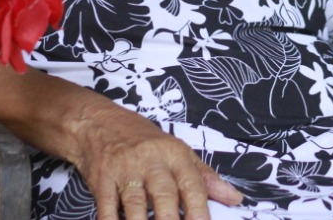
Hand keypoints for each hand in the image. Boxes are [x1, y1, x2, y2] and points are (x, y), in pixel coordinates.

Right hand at [65, 100, 241, 219]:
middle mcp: (150, 160)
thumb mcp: (177, 150)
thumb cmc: (142, 139)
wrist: (98, 122)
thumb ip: (205, 177)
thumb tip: (235, 198)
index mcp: (174, 154)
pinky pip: (106, 207)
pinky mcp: (101, 179)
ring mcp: (124, 170)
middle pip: (164, 196)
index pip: (192, 184)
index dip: (200, 209)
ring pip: (135, 204)